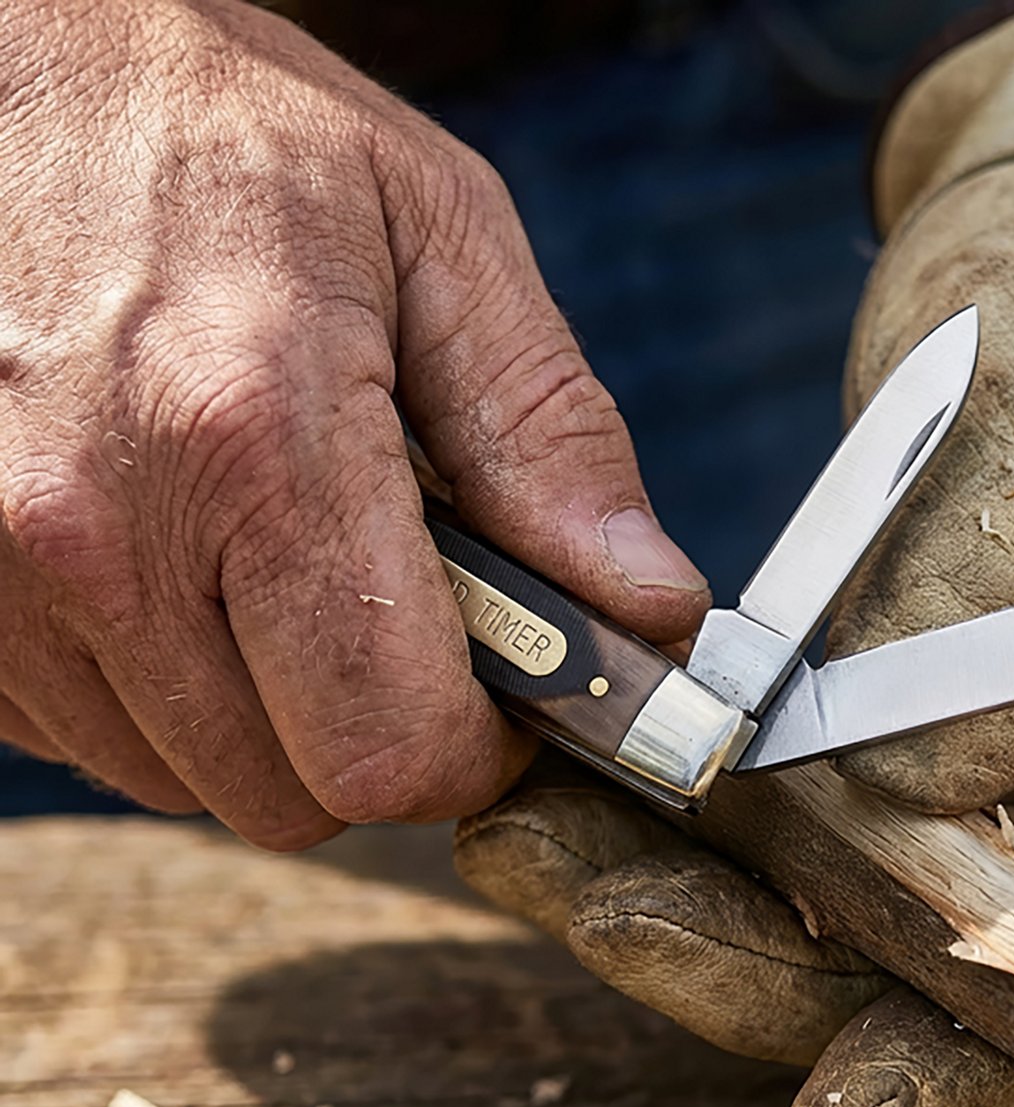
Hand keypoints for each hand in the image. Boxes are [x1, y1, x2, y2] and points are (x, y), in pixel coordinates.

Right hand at [0, 0, 705, 847]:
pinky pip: (90, 735)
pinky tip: (180, 566)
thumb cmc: (214, 127)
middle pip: (294, 797)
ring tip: (276, 564)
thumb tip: (649, 606)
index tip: (499, 705)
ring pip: (189, 779)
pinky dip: (162, 689)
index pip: (390, 747)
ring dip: (267, 716)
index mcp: (252, 436)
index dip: (473, 753)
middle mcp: (98, 530)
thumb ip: (550, 437)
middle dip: (376, 737)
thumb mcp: (431, 234)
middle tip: (397, 624)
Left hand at [455, 5, 1013, 1106]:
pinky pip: (820, 825)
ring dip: (696, 899)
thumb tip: (920, 785)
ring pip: (861, 911)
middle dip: (764, 963)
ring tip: (529, 839)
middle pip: (958, 964)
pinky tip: (577, 782)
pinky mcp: (948, 727)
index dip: (984, 1061)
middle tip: (581, 900)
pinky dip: (697, 822)